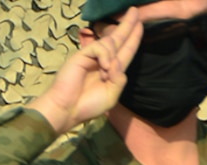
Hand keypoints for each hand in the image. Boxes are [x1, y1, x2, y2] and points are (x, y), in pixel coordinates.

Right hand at [28, 9, 142, 135]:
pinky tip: (104, 67)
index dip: (133, 37)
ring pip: (111, 42)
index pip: (125, 50)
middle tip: (135, 10)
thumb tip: (116, 62)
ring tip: (106, 74)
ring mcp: (91, 57)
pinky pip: (100, 47)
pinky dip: (106, 55)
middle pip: (118, 38)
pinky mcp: (82, 55)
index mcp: (111, 70)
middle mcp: (102, 60)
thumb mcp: (111, 96)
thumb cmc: (87, 106)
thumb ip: (120, 79)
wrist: (66, 110)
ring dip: (113, 56)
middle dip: (127, 24)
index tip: (140, 24)